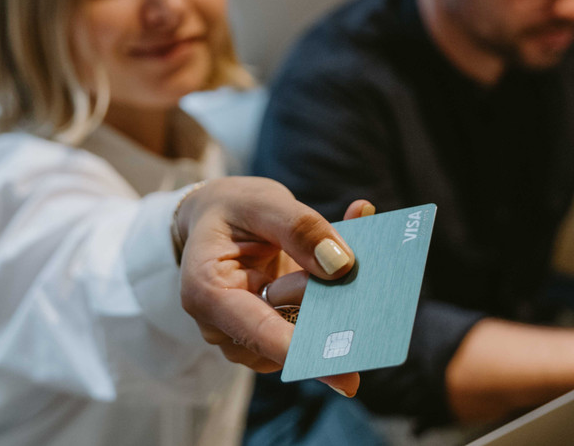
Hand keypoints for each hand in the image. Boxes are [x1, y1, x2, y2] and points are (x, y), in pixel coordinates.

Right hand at [177, 176, 371, 396]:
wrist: (217, 217)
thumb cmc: (234, 208)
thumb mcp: (263, 202)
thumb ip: (300, 228)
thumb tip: (341, 266)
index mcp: (207, 292)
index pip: (257, 331)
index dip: (301, 350)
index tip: (343, 370)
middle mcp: (223, 325)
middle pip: (286, 338)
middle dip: (327, 312)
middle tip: (366, 287)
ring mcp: (247, 336)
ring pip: (303, 336)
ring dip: (331, 303)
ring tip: (349, 262)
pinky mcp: (271, 336)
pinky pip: (309, 327)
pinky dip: (330, 301)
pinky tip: (342, 266)